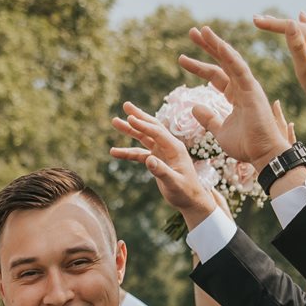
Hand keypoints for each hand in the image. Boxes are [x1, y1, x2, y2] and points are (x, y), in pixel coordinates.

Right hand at [110, 106, 218, 224]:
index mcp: (175, 148)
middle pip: (151, 127)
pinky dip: (127, 152)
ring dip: (130, 130)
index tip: (130, 118)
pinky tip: (114, 151)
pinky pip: (139, 153)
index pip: (157, 132)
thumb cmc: (185, 192)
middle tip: (125, 105)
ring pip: (143, 137)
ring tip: (115, 121)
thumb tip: (149, 160)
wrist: (191, 200)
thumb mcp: (174, 183)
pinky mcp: (156, 160)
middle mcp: (168, 146)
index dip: (143, 125)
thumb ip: (162, 172)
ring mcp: (161, 152)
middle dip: (138, 116)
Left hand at [177, 25, 290, 170]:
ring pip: (230, 60)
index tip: (181, 59)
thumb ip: (208, 118)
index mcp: (235, 96)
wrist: (262, 155)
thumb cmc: (245, 145)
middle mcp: (242, 87)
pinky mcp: (253, 91)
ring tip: (202, 31)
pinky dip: (229, 57)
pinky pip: (240, 70)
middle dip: (207, 47)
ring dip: (216, 44)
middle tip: (192, 32)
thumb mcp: (219, 131)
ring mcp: (248, 87)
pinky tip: (219, 45)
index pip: (215, 75)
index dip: (198, 67)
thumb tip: (193, 107)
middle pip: (221, 62)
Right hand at [253, 10, 305, 139]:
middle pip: (296, 24)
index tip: (254, 19)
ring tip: (276, 21)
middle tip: (258, 18)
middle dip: (277, 22)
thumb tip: (290, 22)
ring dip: (290, 23)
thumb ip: (297, 46)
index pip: (288, 26)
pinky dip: (305, 25)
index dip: (270, 23)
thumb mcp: (305, 69)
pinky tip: (305, 20)